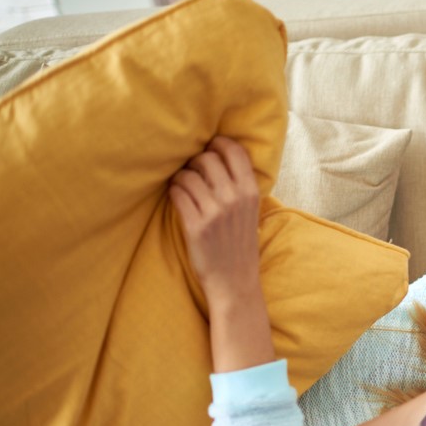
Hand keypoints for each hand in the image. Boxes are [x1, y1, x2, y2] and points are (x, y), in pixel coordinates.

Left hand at [171, 136, 273, 372]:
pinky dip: (174, 191)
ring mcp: (215, 212)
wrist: (235, 282)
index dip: (218, 143)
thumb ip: (241, 185)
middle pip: (207, 157)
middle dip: (196, 160)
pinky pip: (177, 192)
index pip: (235, 150)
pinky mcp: (195, 226)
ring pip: (188, 174)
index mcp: (251, 192)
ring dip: (181, 176)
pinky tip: (178, 198)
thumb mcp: (252, 212)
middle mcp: (234, 199)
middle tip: (194, 172)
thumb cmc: (241, 244)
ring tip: (183, 185)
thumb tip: (220, 155)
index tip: (210, 149)